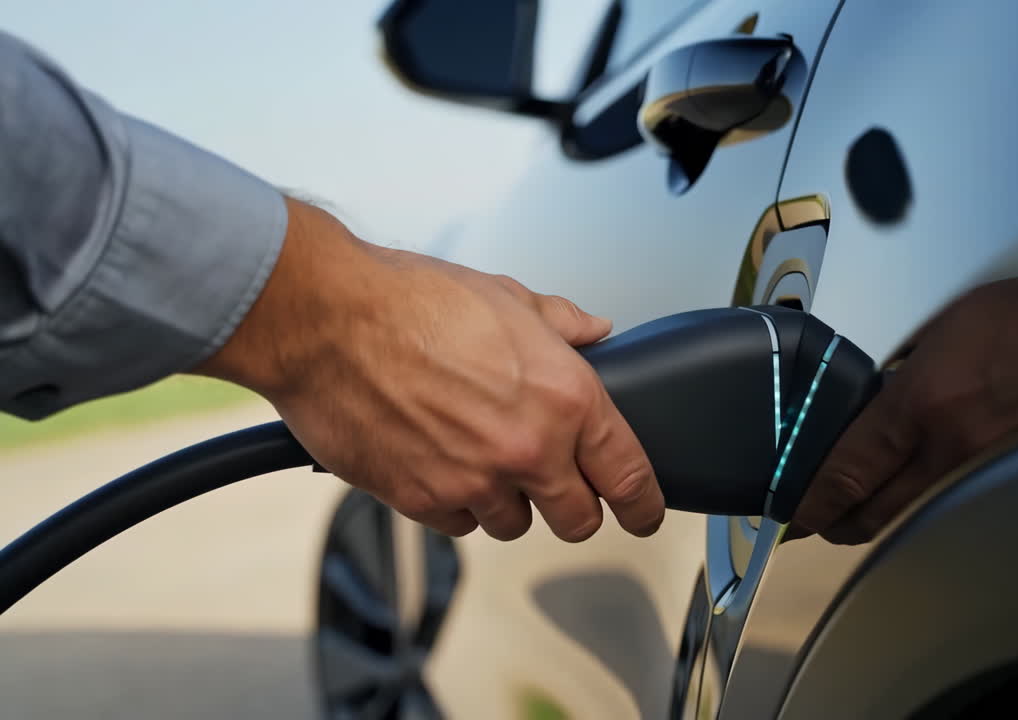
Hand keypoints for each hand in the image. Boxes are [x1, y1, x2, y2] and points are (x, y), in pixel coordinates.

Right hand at [195, 198, 663, 541]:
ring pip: (514, 525)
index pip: (628, 474)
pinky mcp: (423, 501)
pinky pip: (459, 524)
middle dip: (575, 508)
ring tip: (482, 456)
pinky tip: (441, 461)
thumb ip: (562, 324)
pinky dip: (456, 502)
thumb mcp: (507, 297)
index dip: (643, 503)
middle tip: (560, 487)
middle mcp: (528, 449)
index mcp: (564, 397)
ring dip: (509, 502)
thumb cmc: (410, 302)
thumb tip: (595, 333)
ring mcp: (474, 481)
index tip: (644, 512)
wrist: (326, 321)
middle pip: (579, 520)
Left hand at [794, 232, 1017, 544]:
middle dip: (836, 523)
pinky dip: (915, 505)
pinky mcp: (1004, 471)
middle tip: (812, 520)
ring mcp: (979, 464)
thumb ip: (901, 370)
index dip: (815, 498)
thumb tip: (874, 403)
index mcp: (922, 400)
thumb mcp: (944, 325)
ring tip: (849, 512)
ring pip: (909, 512)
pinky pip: (944, 499)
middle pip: (876, 509)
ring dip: (873, 518)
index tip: (794, 510)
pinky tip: (903, 495)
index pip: (851, 467)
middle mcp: (947, 443)